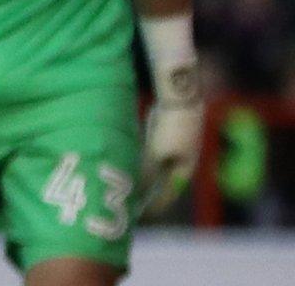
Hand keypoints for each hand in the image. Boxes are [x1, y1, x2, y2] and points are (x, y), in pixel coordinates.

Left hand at [139, 90, 203, 213]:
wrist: (179, 96)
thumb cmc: (170, 126)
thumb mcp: (157, 152)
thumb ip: (146, 172)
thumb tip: (135, 191)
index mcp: (186, 169)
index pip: (168, 194)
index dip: (154, 205)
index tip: (140, 215)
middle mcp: (183, 160)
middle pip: (163, 181)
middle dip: (148, 191)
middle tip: (130, 202)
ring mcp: (176, 146)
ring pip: (157, 166)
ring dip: (144, 174)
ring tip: (126, 182)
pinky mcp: (167, 132)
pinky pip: (152, 152)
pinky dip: (142, 159)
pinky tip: (130, 160)